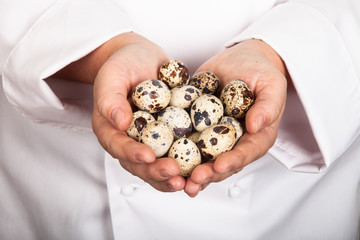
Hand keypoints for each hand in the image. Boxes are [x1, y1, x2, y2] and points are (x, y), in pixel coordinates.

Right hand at [54, 32, 185, 191]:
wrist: (142, 58)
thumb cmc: (123, 65)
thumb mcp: (112, 75)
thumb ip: (110, 98)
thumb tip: (119, 122)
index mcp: (111, 129)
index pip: (118, 146)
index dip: (132, 154)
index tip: (148, 156)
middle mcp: (130, 140)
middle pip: (139, 164)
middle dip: (156, 172)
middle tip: (173, 174)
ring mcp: (150, 141)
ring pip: (158, 165)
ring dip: (172, 176)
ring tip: (188, 181)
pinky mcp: (168, 137)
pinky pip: (176, 153)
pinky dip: (187, 164)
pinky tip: (201, 168)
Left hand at [184, 39, 288, 196]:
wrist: (240, 59)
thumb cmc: (261, 72)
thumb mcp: (272, 85)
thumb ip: (268, 106)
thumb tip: (256, 126)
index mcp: (256, 137)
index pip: (246, 153)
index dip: (233, 162)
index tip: (219, 166)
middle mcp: (234, 142)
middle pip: (222, 163)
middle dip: (208, 174)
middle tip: (193, 180)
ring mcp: (214, 136)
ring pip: (202, 158)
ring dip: (189, 171)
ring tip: (176, 179)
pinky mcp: (197, 126)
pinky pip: (185, 138)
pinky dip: (174, 149)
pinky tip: (161, 157)